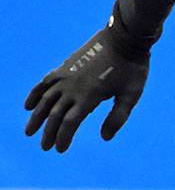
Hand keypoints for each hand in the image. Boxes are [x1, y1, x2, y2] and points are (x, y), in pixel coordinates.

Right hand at [24, 25, 149, 151]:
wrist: (124, 39)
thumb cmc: (132, 69)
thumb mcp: (131, 95)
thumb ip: (117, 117)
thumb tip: (104, 137)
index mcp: (89, 97)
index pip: (69, 123)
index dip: (63, 137)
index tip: (60, 149)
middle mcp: (73, 87)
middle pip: (54, 114)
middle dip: (48, 132)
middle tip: (44, 147)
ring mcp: (66, 76)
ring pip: (45, 100)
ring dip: (36, 117)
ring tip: (29, 132)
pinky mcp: (64, 67)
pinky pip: (45, 82)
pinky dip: (35, 94)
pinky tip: (28, 105)